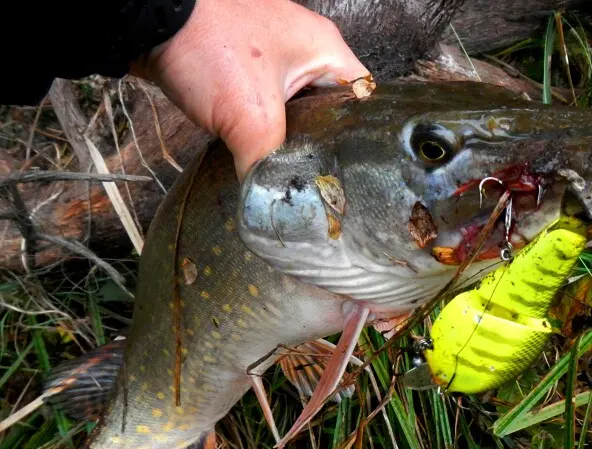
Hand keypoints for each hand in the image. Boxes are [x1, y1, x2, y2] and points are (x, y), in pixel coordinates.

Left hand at [131, 0, 369, 179]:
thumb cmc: (210, 46)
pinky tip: (255, 155)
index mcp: (326, 49)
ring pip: (293, 111)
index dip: (362, 139)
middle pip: (329, 111)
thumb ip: (270, 167)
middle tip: (319, 181)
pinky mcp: (240, 68)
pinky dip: (258, 130)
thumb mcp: (252, 117)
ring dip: (286, 140)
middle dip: (321, 146)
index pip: (364, 101)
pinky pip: (262, 106)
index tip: (354, 174)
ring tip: (289, 175)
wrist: (145, 18)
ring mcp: (270, 56)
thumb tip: (269, 205)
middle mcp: (304, 49)